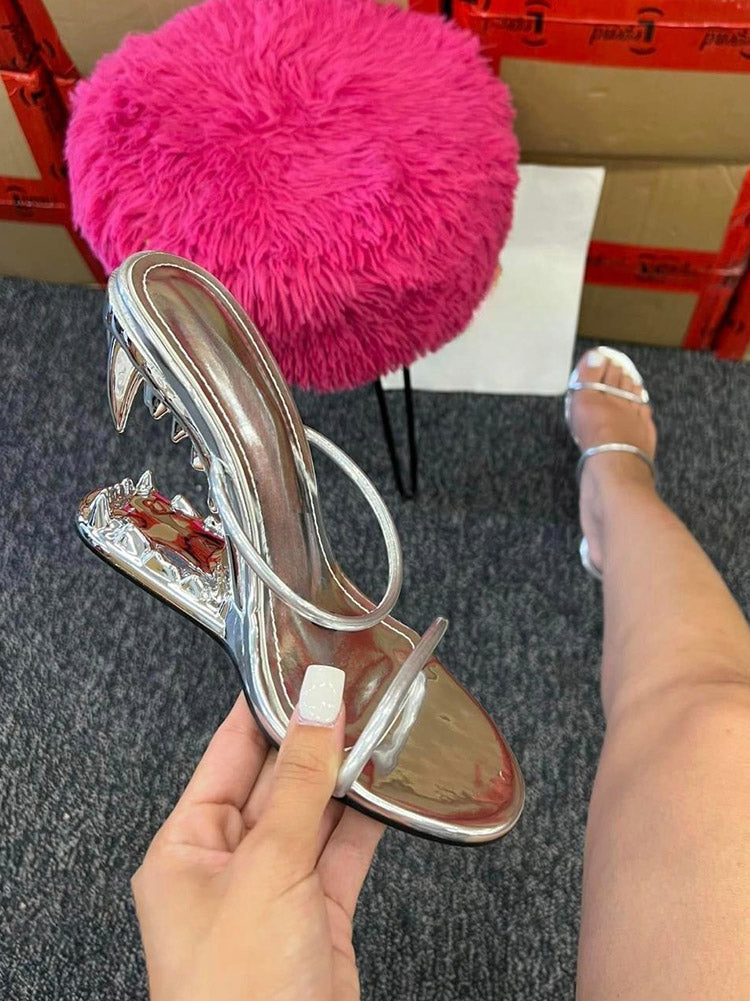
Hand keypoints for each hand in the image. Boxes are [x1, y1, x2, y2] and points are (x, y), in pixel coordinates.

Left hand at [132, 665, 384, 1000]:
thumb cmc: (239, 993)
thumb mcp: (268, 867)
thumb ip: (301, 781)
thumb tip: (318, 703)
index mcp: (186, 847)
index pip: (226, 753)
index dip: (263, 707)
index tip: (298, 666)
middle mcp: (226, 865)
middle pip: (274, 780)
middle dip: (312, 739)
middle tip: (351, 691)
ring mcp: (274, 890)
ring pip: (313, 813)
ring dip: (343, 777)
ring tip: (375, 727)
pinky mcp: (316, 915)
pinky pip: (341, 851)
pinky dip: (364, 820)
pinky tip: (383, 788)